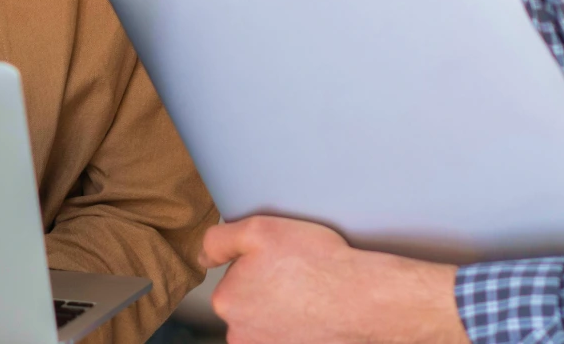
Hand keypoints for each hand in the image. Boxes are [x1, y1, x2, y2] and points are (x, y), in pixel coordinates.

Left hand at [201, 217, 469, 343]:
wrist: (361, 298)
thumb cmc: (315, 261)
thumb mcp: (259, 229)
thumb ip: (218, 240)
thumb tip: (202, 255)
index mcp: (226, 300)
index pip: (233, 276)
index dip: (257, 263)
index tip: (281, 260)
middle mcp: (239, 334)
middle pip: (248, 303)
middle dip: (267, 290)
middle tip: (297, 276)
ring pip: (268, 323)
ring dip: (283, 310)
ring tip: (309, 295)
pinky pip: (287, 335)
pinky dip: (298, 326)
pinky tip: (315, 313)